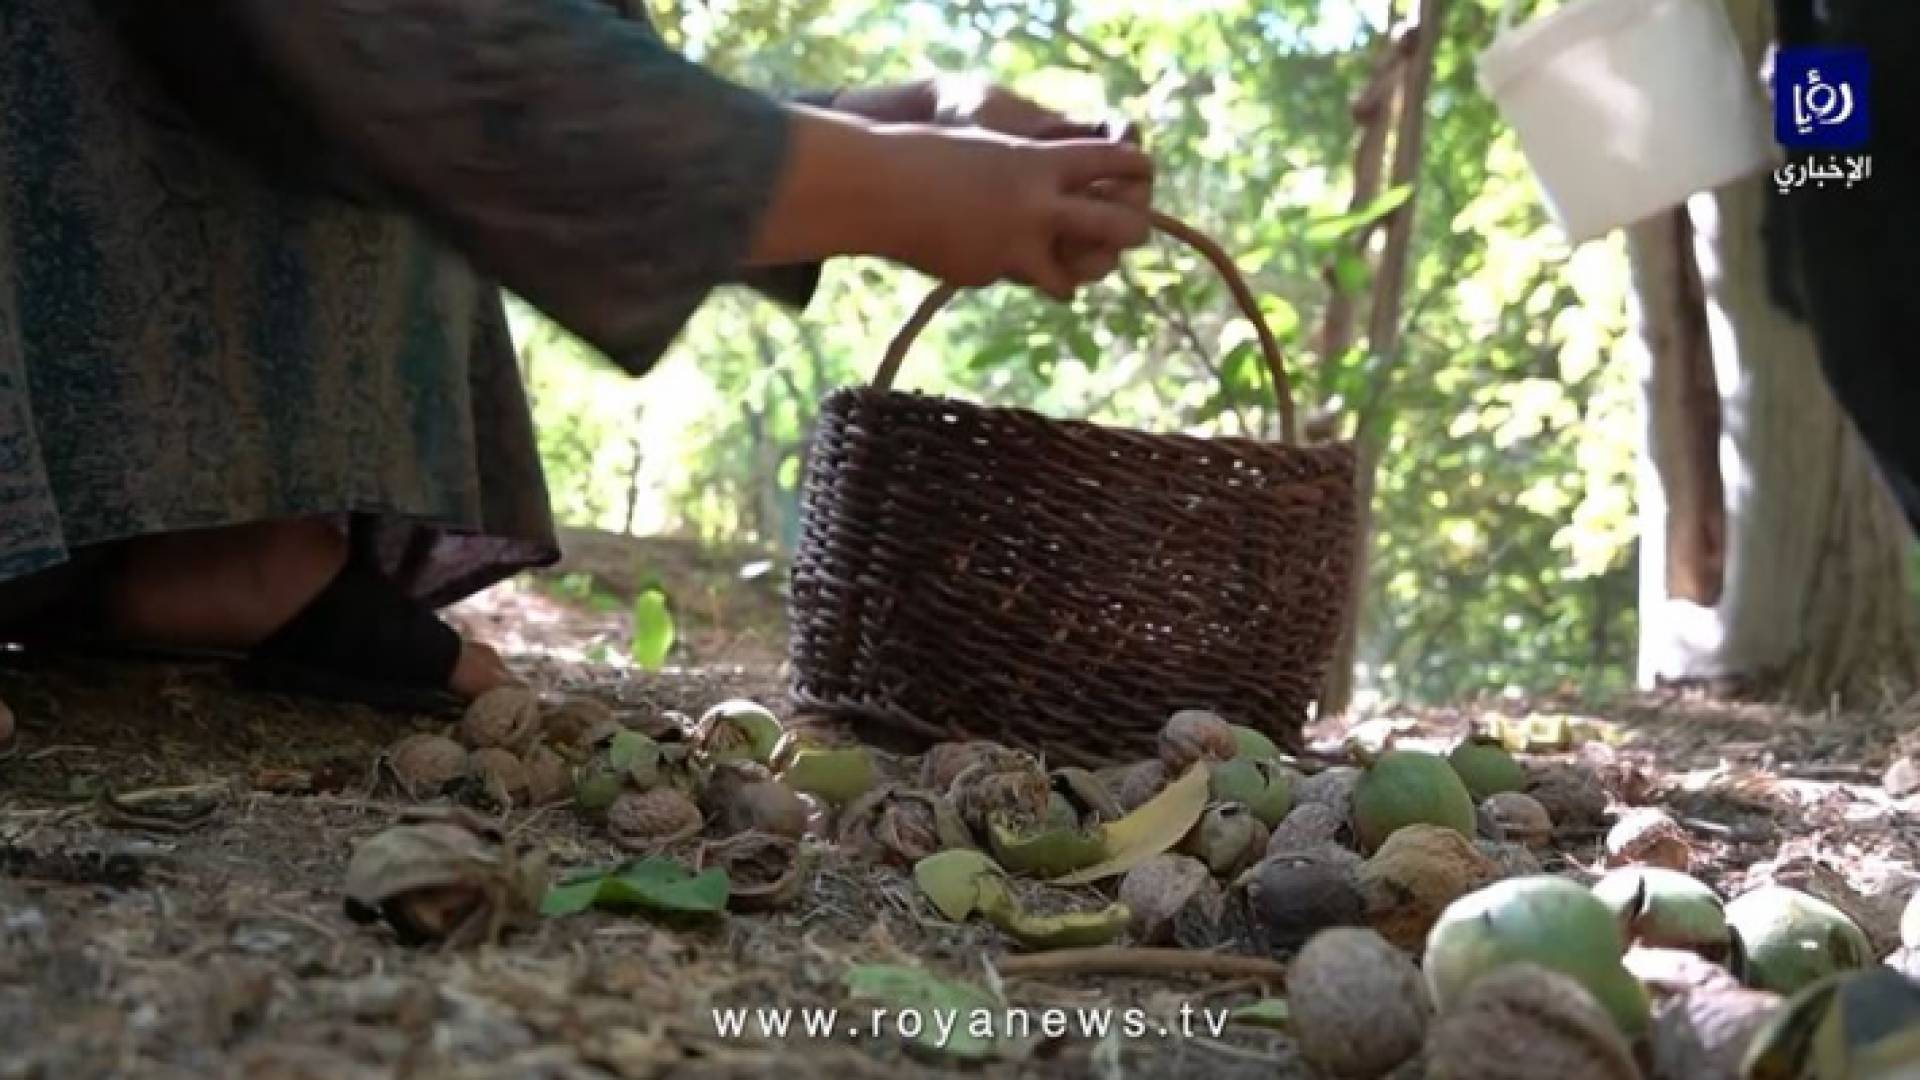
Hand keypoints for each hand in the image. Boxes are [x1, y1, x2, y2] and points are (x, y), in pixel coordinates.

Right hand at [753, 110, 1152, 300]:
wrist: (882, 187)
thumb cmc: (933, 157)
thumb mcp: (994, 150)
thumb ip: (1035, 171)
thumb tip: (1069, 193)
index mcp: (1041, 161)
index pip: (1116, 161)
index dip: (1138, 168)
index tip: (1143, 174)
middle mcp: (1039, 204)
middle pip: (1118, 225)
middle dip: (1133, 231)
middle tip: (1130, 233)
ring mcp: (1017, 243)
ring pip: (1076, 275)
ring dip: (1075, 275)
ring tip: (1069, 274)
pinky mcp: (992, 271)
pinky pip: (1019, 279)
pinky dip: (1012, 272)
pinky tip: (992, 261)